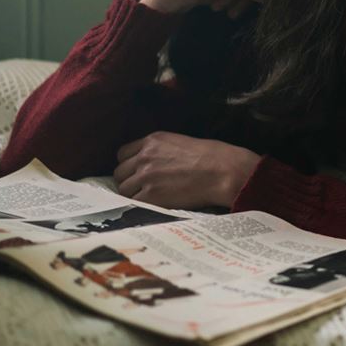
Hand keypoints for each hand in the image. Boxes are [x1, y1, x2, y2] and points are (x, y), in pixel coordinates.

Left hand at [115, 132, 260, 209]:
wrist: (224, 172)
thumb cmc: (214, 157)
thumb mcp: (183, 142)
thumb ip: (162, 151)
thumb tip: (156, 163)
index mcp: (153, 140)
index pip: (123, 154)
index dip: (129, 165)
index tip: (137, 172)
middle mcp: (145, 156)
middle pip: (120, 172)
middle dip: (129, 181)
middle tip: (144, 188)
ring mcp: (146, 176)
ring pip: (124, 189)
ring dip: (134, 194)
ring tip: (151, 198)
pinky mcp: (151, 195)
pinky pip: (134, 203)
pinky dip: (142, 205)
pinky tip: (155, 204)